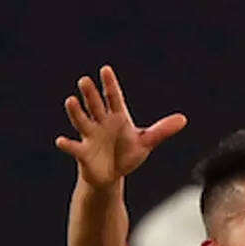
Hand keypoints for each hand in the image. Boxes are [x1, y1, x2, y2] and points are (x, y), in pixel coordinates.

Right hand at [55, 65, 186, 187]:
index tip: (105, 69)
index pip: (113, 97)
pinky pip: (75, 148)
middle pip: (95, 105)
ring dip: (76, 112)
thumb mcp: (145, 142)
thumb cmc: (126, 154)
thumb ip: (162, 130)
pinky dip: (67, 144)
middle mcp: (101, 123)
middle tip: (84, 80)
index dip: (109, 84)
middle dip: (90, 94)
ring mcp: (90, 137)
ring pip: (82, 121)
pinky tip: (61, 141)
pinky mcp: (83, 153)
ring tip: (70, 100)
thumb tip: (183, 119)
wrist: (112, 176)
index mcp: (117, 117)